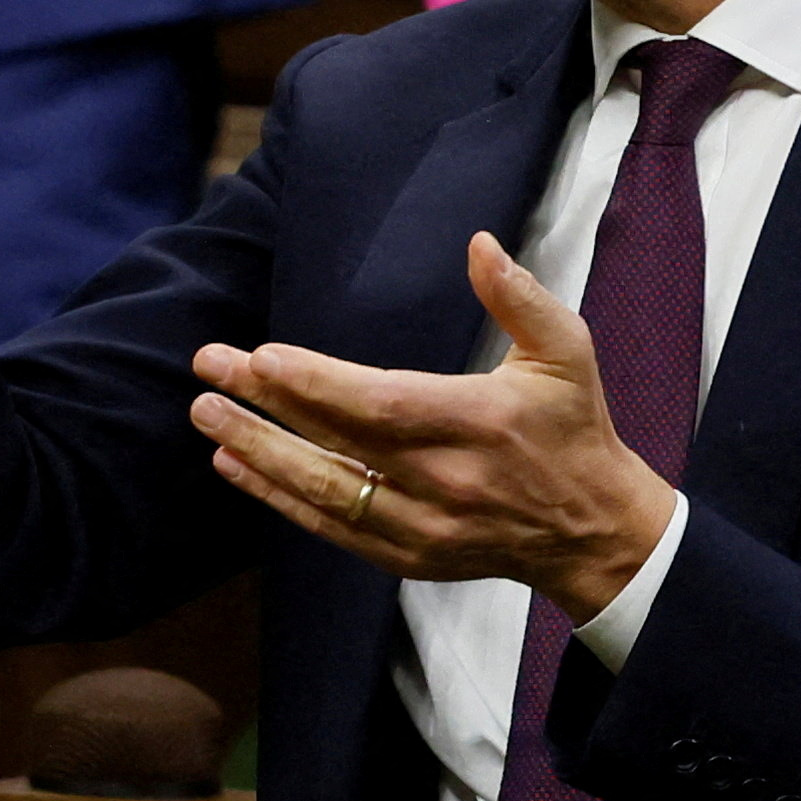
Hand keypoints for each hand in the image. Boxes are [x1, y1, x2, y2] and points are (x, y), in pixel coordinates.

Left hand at [188, 233, 676, 618]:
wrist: (593, 533)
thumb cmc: (573, 429)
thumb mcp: (566, 351)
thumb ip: (520, 296)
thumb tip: (478, 243)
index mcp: (481, 423)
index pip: (384, 404)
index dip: (318, 384)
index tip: (262, 356)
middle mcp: (448, 481)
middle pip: (340, 443)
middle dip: (266, 406)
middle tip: (208, 368)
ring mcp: (425, 527)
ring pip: (326, 491)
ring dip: (259, 453)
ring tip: (207, 415)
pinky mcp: (409, 557)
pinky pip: (332, 528)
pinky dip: (279, 498)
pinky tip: (235, 466)